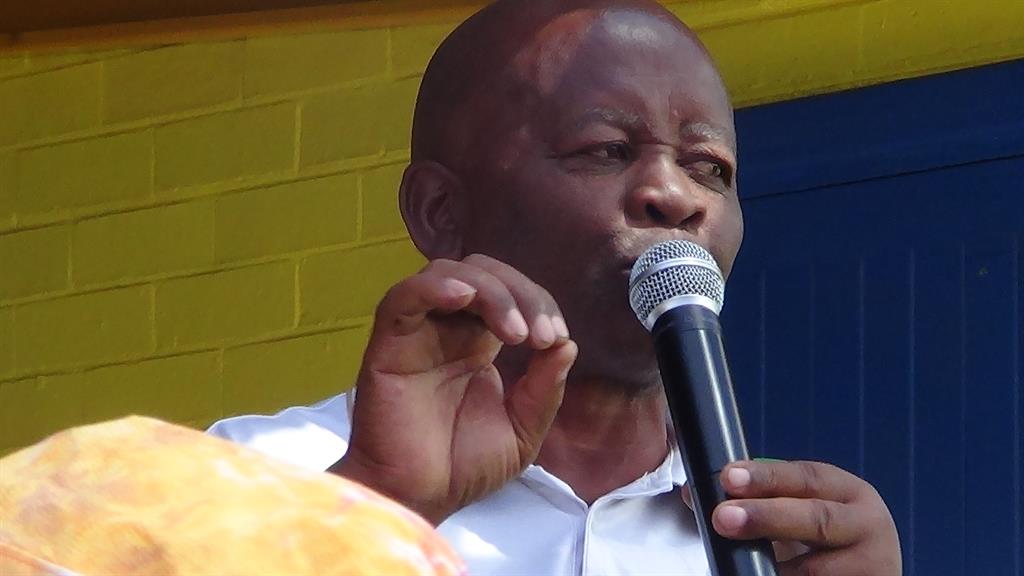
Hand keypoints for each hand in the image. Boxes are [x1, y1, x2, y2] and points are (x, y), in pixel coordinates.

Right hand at [330, 254, 576, 524]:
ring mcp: (417, 332)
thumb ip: (544, 390)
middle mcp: (447, 328)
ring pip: (448, 272)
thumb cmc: (461, 467)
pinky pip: (404, 296)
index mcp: (477, 342)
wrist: (419, 499)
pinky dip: (435, 286)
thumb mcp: (522, 431)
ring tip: (514, 333)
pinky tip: (464, 297)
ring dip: (490, 291)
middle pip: (483, 272)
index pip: (509, 293)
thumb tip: (567, 345)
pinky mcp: (389, 342)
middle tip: (540, 336)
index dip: (537, 303)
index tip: (555, 339)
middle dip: (521, 293)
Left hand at [712, 460, 901, 575]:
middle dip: (766, 517)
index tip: (728, 478)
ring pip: (816, 568)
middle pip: (815, 518)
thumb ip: (758, 498)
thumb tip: (696, 496)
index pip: (805, 477)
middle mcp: (868, 524)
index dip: (765, 477)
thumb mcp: (800, 508)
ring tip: (741, 564)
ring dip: (775, 567)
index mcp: (847, 491)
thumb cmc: (824, 538)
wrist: (864, 573)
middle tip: (723, 518)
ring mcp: (872, 564)